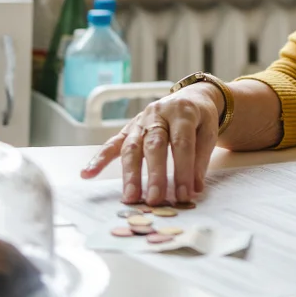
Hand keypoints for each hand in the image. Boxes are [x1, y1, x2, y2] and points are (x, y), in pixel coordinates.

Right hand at [79, 82, 223, 205]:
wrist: (189, 97)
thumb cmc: (200, 120)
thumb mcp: (209, 132)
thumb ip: (201, 159)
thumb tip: (195, 189)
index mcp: (182, 113)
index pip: (182, 143)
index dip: (183, 170)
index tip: (185, 195)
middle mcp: (158, 114)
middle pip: (154, 145)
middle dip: (154, 174)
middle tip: (155, 199)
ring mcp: (140, 121)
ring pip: (132, 147)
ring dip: (130, 174)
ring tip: (129, 197)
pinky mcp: (128, 129)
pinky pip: (112, 143)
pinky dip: (99, 159)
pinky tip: (87, 174)